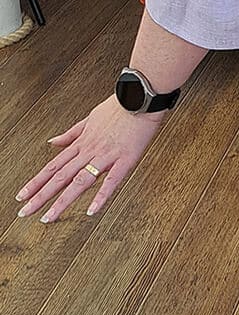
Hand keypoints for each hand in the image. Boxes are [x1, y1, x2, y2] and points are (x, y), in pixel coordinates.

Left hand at [16, 95, 166, 222]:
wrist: (141, 97)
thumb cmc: (119, 107)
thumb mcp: (90, 117)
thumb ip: (71, 133)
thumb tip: (53, 141)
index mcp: (82, 143)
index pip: (53, 166)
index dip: (36, 182)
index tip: (22, 195)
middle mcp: (90, 151)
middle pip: (61, 177)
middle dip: (41, 196)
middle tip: (26, 212)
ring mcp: (106, 156)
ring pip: (80, 181)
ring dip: (62, 201)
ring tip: (50, 217)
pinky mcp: (125, 159)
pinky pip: (111, 181)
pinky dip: (100, 196)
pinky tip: (91, 211)